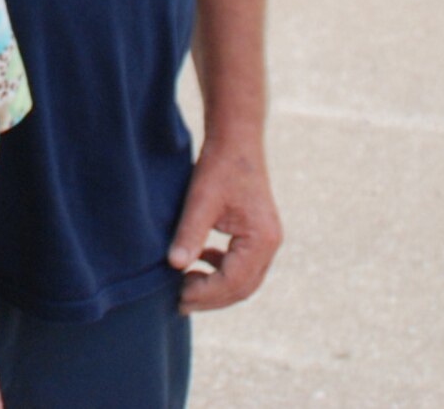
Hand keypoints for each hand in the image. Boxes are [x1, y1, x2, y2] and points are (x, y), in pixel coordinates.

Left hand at [168, 135, 281, 311]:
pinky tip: (198, 262)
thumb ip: (189, 234)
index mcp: (261, 240)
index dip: (206, 293)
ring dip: (215, 286)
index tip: (178, 297)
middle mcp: (269, 245)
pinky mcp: (256, 233)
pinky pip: (240, 263)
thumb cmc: (220, 166)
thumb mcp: (200, 200)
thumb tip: (174, 265)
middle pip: (242, 287)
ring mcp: (265, 240)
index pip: (234, 282)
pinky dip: (219, 269)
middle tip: (179, 303)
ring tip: (185, 287)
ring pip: (243, 278)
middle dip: (211, 297)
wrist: (236, 139)